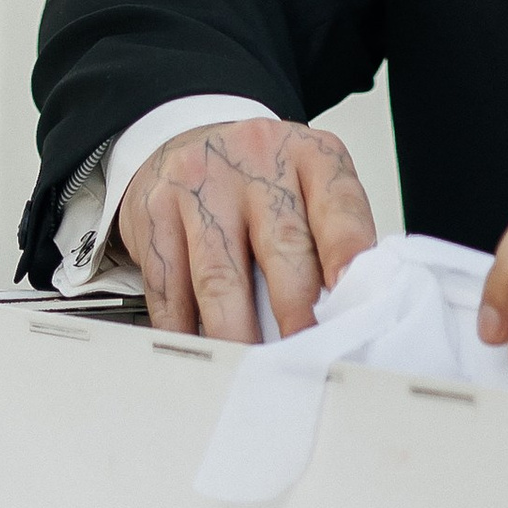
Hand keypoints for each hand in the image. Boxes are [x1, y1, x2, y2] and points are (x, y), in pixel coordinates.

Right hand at [118, 117, 377, 341]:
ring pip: (220, 275)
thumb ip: (330, 239)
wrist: (185, 138)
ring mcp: (201, 182)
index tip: (351, 304)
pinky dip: (185, 329)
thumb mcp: (307, 185)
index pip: (338, 207)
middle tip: (303, 358)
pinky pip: (169, 285)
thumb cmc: (258, 177)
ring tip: (251, 369)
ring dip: (237, 333)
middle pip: (282, 245)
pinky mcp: (156, 210)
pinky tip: (200, 353)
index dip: (347, 256)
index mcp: (309, 156)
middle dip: (295, 313)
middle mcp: (256, 161)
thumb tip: (348, 316)